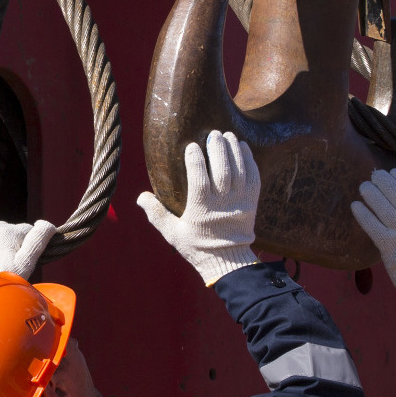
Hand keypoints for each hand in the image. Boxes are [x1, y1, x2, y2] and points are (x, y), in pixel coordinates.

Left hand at [0, 216, 58, 281]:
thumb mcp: (26, 263)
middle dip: (14, 242)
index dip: (28, 246)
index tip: (22, 259)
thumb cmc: (3, 279)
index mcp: (10, 232)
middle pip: (13, 229)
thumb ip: (38, 240)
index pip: (29, 230)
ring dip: (1, 238)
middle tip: (8, 262)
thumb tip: (47, 224)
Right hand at [135, 131, 260, 286]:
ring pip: (239, 170)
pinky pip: (254, 177)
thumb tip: (141, 197)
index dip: (196, 160)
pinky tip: (242, 147)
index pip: (199, 179)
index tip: (191, 146)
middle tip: (213, 134)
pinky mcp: (252, 202)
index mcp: (202, 209)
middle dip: (218, 149)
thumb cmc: (197, 247)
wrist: (228, 262)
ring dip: (234, 150)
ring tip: (227, 135)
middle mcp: (223, 203)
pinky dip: (249, 160)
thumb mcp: (173, 233)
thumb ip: (157, 214)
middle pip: (223, 170)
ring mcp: (240, 202)